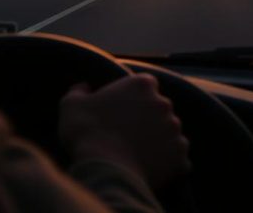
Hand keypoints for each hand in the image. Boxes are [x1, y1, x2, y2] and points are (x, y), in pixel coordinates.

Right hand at [59, 74, 190, 188]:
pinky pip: (178, 158)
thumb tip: (83, 88)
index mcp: (142, 84)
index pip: (145, 85)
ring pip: (170, 132)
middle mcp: (164, 103)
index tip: (122, 110)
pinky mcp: (180, 156)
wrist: (105, 169)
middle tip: (128, 134)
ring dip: (159, 140)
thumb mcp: (71, 105)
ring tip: (137, 154)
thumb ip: (79, 91)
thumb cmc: (86, 132)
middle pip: (159, 108)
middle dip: (148, 118)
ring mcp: (175, 130)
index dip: (134, 97)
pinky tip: (150, 169)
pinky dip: (168, 163)